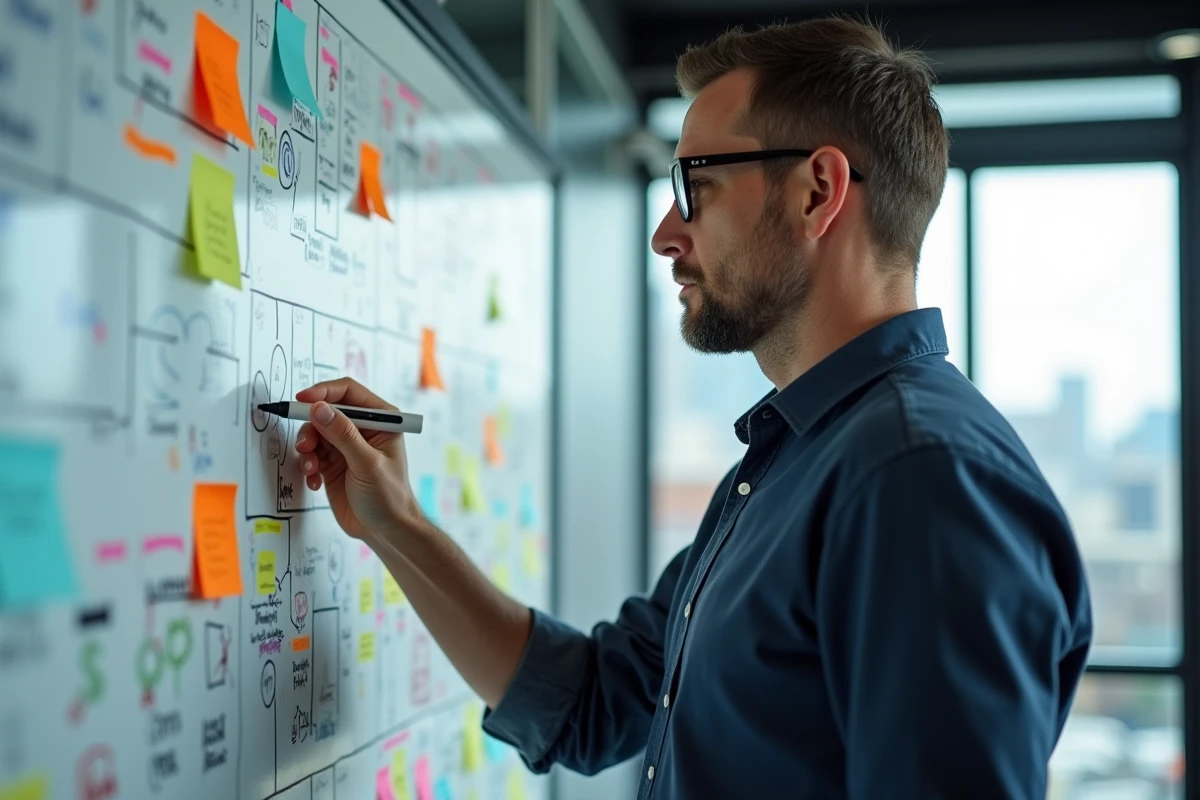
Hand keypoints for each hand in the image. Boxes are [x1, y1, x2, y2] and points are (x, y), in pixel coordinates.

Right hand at [293, 379, 419, 541]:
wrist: (385, 531)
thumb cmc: (389, 497)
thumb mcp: (367, 463)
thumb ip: (343, 435)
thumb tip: (320, 408)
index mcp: (381, 420)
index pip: (348, 392)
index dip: (323, 392)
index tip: (302, 400)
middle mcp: (363, 429)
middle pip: (326, 411)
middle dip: (311, 427)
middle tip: (305, 447)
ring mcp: (346, 446)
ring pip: (315, 433)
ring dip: (307, 449)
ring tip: (312, 469)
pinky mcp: (333, 463)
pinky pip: (311, 454)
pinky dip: (308, 465)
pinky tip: (316, 481)